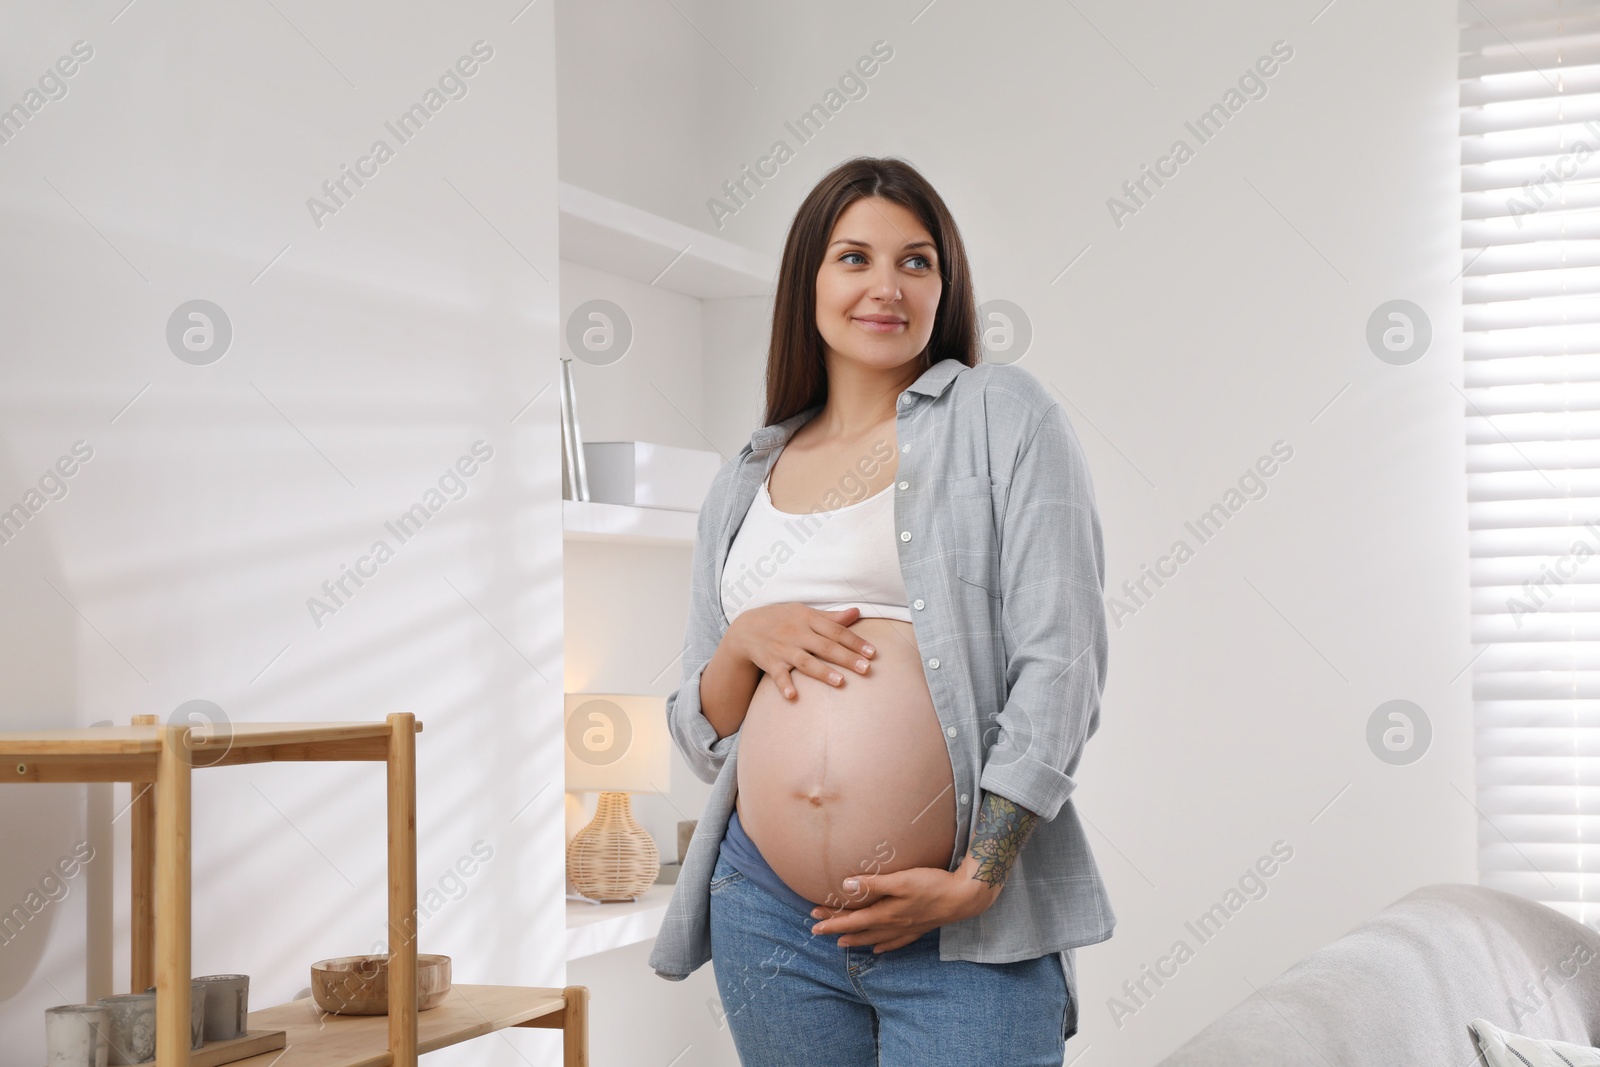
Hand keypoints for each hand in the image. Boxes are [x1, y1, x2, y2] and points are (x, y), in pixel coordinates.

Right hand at [728, 603, 875, 699]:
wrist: (745, 628)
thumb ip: (831, 617)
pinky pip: (778, 675)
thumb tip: (857, 612)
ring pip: (805, 661)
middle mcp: (797, 633)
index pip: (836, 631)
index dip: (855, 641)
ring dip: (822, 672)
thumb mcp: (805, 613)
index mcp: (808, 619)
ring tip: (840, 682)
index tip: (873, 653)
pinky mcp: (770, 663)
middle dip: (847, 658)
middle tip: (867, 669)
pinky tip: (793, 696)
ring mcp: (783, 649)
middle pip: (826, 646)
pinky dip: (785, 685)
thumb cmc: (782, 619)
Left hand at [807, 855, 1002, 952]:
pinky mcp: (919, 928)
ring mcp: (907, 929)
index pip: (852, 920)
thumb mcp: (901, 880)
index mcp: (886, 913)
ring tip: (842, 943)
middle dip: (838, 929)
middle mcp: (894, 925)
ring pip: (876, 938)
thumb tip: (846, 886)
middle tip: (818, 931)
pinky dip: (885, 946)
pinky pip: (896, 942)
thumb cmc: (931, 884)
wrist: (963, 897)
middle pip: (860, 930)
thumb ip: (873, 883)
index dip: (832, 921)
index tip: (814, 923)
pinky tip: (880, 948)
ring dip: (857, 940)